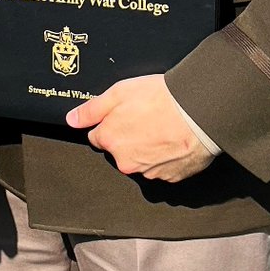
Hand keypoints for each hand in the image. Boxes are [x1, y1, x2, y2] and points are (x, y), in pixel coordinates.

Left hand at [65, 74, 214, 182]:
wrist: (198, 113)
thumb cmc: (159, 99)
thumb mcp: (118, 92)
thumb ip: (92, 109)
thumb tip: (72, 119)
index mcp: (110, 140)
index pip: (98, 137)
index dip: (109, 124)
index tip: (123, 115)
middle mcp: (126, 162)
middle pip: (119, 150)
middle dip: (127, 136)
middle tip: (145, 117)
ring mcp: (149, 173)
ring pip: (140, 160)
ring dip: (147, 147)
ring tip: (161, 126)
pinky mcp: (170, 177)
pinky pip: (161, 167)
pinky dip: (165, 156)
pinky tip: (172, 138)